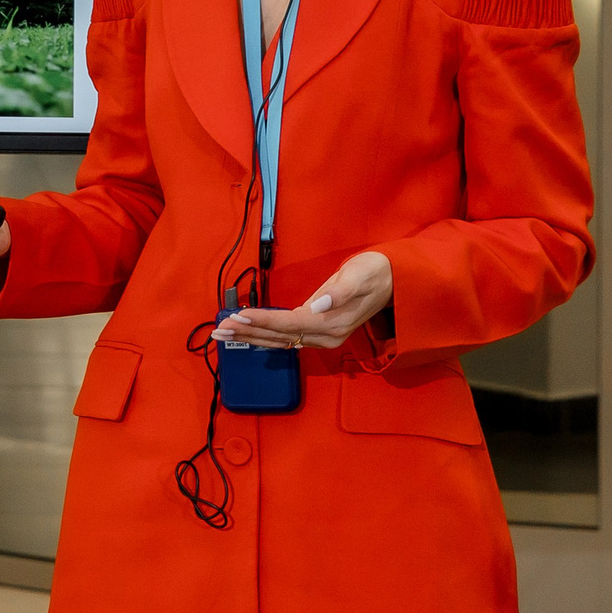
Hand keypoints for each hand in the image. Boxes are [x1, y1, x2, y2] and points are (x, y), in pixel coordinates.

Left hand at [213, 251, 392, 351]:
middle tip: (218, 329)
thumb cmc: (374, 272)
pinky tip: (248, 335)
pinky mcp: (320, 333)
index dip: (263, 321)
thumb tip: (319, 305)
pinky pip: (288, 338)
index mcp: (332, 322)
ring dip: (251, 336)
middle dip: (248, 332)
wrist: (393, 281)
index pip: (290, 324)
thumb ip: (340, 291)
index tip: (238, 316)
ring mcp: (323, 337)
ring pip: (281, 340)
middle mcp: (326, 336)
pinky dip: (265, 336)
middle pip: (280, 336)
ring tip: (224, 333)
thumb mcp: (359, 275)